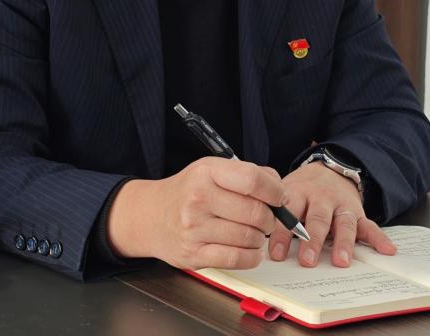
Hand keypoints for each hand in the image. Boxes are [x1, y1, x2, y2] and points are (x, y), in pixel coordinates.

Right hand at [107, 157, 286, 269]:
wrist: (149, 216)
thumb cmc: (187, 192)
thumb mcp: (211, 170)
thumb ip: (247, 174)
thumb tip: (281, 190)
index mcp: (206, 172)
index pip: (252, 180)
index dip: (275, 190)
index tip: (280, 197)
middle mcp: (198, 198)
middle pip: (255, 212)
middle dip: (271, 219)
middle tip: (269, 219)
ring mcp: (194, 228)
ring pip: (249, 237)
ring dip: (260, 238)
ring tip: (255, 233)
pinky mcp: (193, 255)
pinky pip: (237, 259)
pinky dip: (252, 256)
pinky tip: (249, 248)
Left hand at [268, 162, 395, 267]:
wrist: (328, 167)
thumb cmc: (301, 190)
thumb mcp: (283, 191)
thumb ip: (273, 212)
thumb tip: (252, 238)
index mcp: (298, 192)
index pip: (288, 212)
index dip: (281, 233)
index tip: (276, 254)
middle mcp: (321, 198)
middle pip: (317, 219)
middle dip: (312, 240)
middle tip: (308, 260)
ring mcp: (341, 205)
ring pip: (343, 223)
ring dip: (343, 243)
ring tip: (341, 261)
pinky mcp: (357, 211)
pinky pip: (370, 225)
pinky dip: (379, 238)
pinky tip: (387, 250)